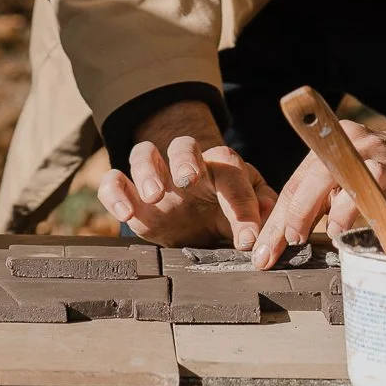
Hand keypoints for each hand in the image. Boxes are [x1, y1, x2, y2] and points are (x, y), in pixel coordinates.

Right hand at [97, 99, 277, 249]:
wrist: (195, 216)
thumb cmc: (227, 210)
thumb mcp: (250, 211)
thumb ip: (263, 210)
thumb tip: (271, 217)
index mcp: (222, 170)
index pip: (233, 176)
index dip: (242, 205)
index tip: (247, 240)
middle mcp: (188, 166)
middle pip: (184, 146)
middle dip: (185, 160)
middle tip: (187, 179)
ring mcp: (156, 177)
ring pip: (144, 154)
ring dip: (147, 170)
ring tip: (153, 195)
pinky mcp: (131, 194)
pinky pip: (114, 181)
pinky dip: (114, 191)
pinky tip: (124, 212)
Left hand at [251, 119, 385, 269]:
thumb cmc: (371, 173)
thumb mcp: (337, 177)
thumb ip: (308, 203)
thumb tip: (268, 244)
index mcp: (338, 144)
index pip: (300, 181)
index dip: (281, 216)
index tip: (265, 249)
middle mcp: (365, 150)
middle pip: (325, 174)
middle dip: (303, 209)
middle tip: (294, 239)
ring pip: (370, 181)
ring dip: (348, 210)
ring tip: (337, 236)